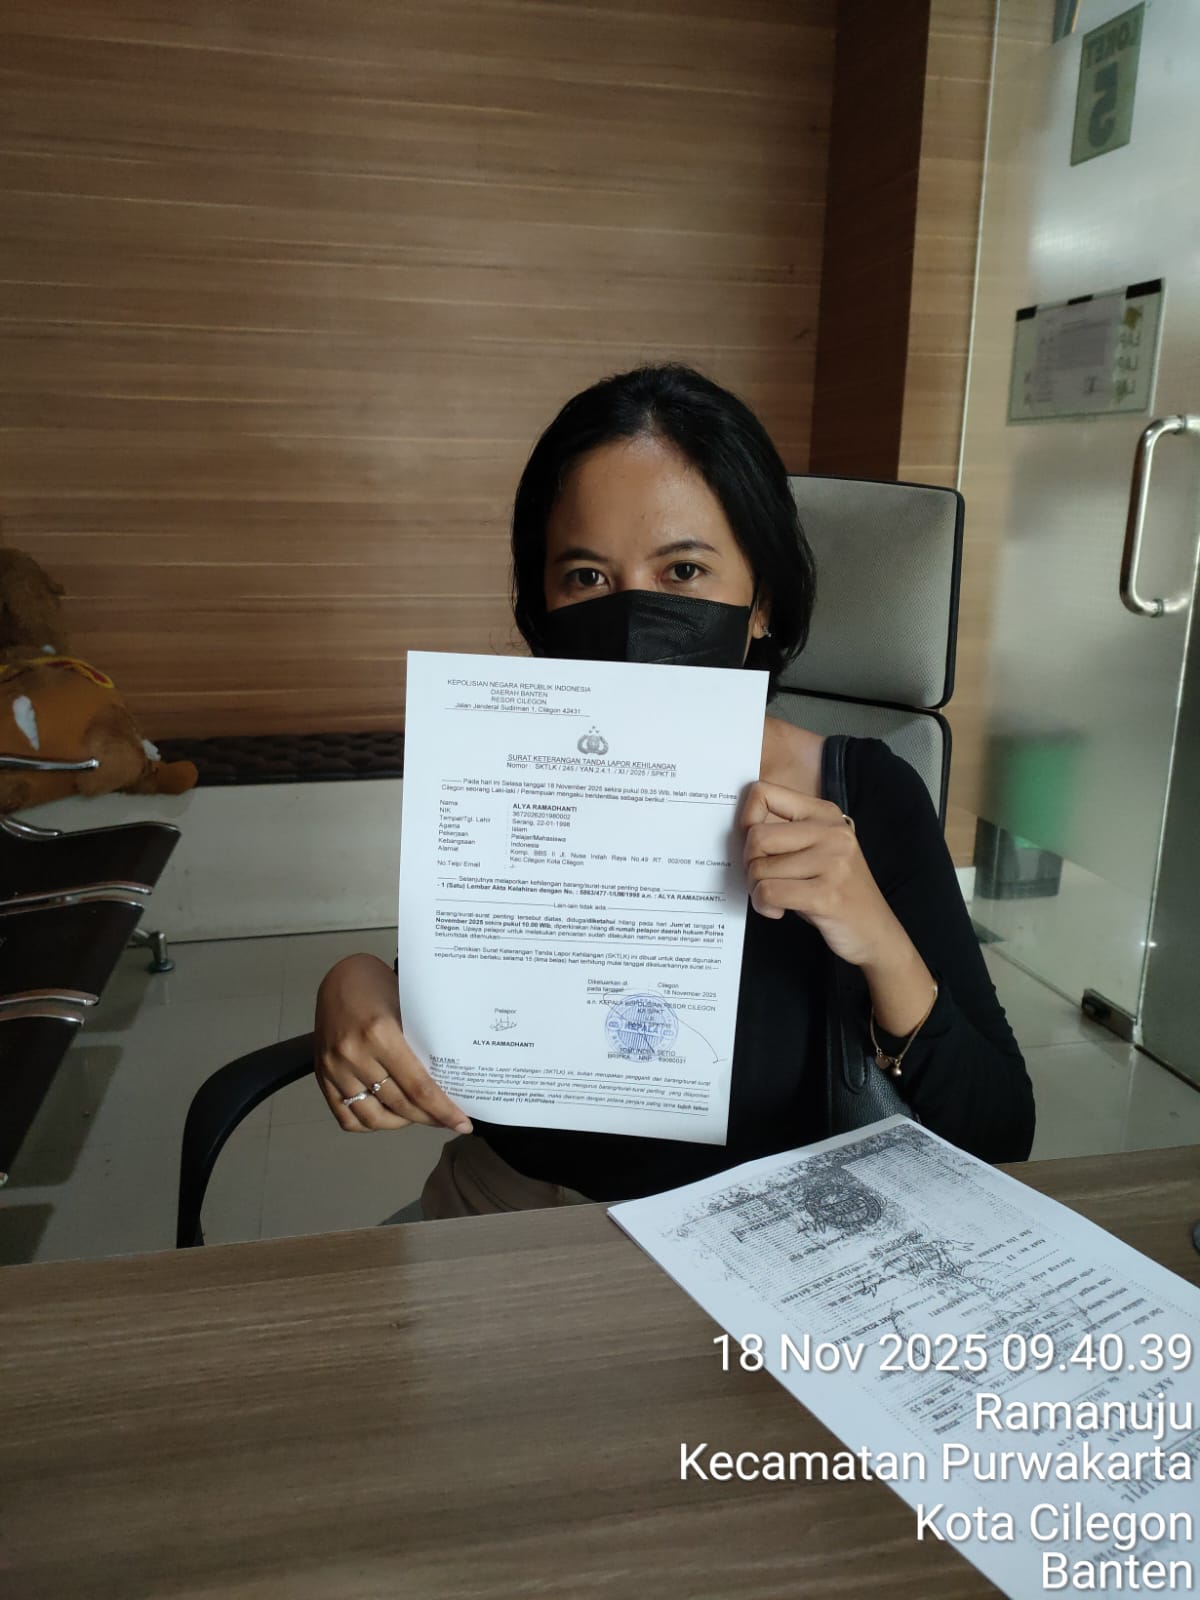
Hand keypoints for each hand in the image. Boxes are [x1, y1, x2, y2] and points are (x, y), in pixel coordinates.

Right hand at [314, 953, 472, 1133]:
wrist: (338, 977)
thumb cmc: (379, 986)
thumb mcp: (406, 1007)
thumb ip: (420, 1043)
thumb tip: (449, 1081)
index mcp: (380, 1034)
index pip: (418, 1086)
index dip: (442, 1110)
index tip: (462, 1124)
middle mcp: (354, 1054)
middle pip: (399, 1104)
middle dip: (428, 1118)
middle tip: (447, 1120)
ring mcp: (335, 1068)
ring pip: (373, 1117)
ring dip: (400, 1123)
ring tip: (417, 1116)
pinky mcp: (322, 1076)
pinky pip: (346, 1116)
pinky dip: (369, 1123)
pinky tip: (387, 1114)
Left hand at [740, 780, 903, 968]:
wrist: (875, 931)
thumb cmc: (835, 890)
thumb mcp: (816, 850)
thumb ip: (785, 832)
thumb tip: (741, 827)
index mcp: (824, 813)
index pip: (764, 793)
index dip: (746, 820)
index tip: (755, 845)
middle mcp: (831, 832)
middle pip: (756, 836)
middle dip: (750, 864)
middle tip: (764, 879)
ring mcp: (832, 862)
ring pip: (759, 868)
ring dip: (757, 889)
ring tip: (776, 898)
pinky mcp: (826, 894)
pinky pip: (769, 893)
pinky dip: (764, 906)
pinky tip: (778, 910)